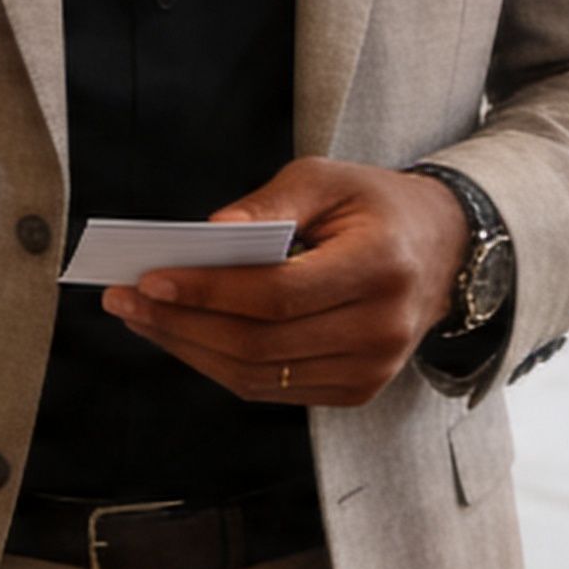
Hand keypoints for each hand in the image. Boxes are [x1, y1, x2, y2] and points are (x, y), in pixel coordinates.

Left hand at [96, 159, 465, 406]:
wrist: (443, 249)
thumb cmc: (374, 206)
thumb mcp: (327, 178)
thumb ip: (269, 204)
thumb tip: (209, 234)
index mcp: (380, 266)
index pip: (279, 293)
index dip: (209, 290)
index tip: (149, 279)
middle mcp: (382, 329)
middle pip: (262, 343)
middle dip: (182, 324)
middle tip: (124, 300)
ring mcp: (373, 369)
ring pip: (261, 375)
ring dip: (190, 350)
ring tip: (141, 318)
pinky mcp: (358, 390)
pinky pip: (274, 388)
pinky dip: (221, 366)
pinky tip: (183, 337)